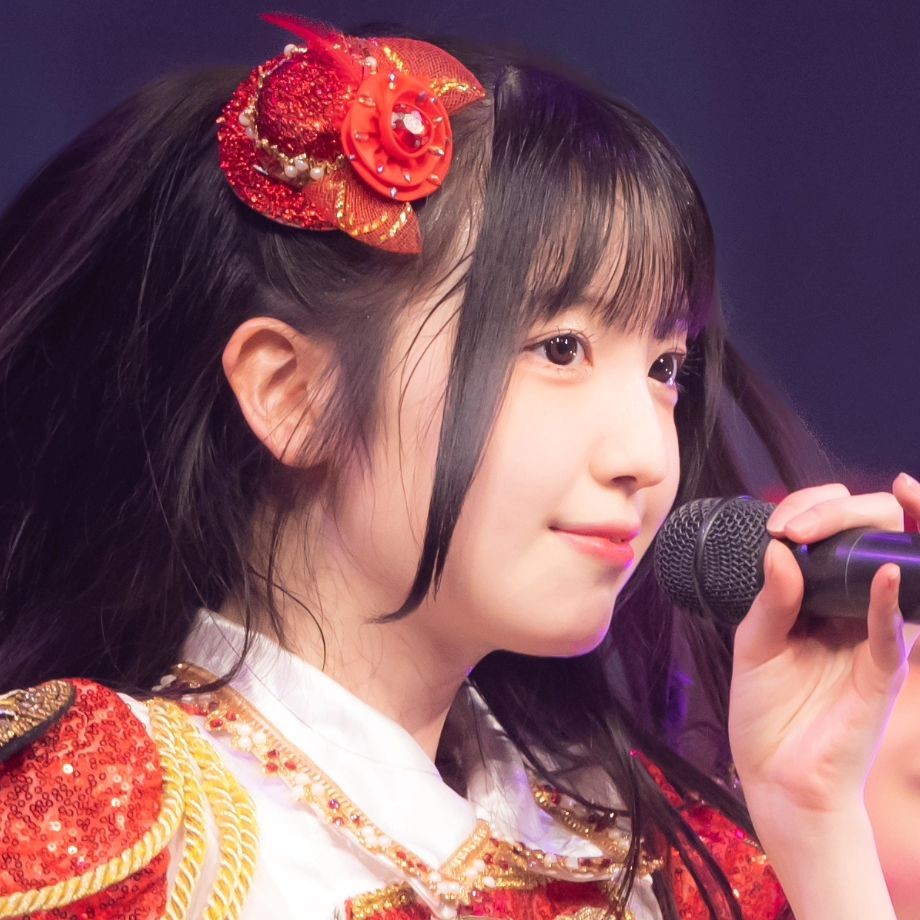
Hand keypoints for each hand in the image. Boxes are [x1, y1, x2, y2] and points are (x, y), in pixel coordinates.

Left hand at [728, 474, 919, 817]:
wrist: (777, 777)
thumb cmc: (766, 711)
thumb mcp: (754, 645)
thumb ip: (769, 599)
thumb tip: (780, 550)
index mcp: (821, 598)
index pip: (836, 533)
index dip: (814, 509)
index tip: (777, 524)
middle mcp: (853, 609)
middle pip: (872, 536)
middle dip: (837, 510)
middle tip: (793, 526)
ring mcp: (872, 638)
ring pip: (897, 570)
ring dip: (882, 531)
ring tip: (853, 512)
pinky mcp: (881, 673)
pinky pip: (895, 633)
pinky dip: (888, 600)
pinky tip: (881, 574)